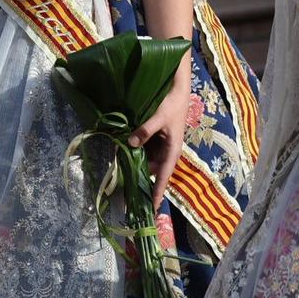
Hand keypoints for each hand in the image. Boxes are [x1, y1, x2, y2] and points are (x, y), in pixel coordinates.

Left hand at [128, 81, 194, 214]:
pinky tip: (122, 154)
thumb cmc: (173, 104)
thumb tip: (130, 144)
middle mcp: (166, 152)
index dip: (157, 193)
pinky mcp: (154, 138)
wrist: (178, 89)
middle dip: (140, 179)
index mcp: (172, 151)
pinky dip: (135, 153)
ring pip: (146, 160)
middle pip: (152, 171)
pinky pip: (144, 150)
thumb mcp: (159, 117)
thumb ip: (145, 131)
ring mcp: (160, 145)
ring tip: (121, 177)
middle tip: (124, 192)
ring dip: (135, 165)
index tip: (152, 209)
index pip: (163, 177)